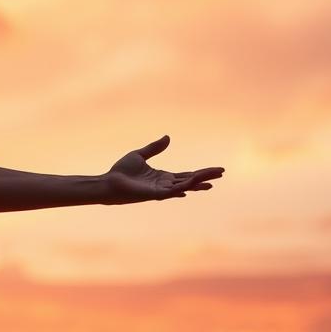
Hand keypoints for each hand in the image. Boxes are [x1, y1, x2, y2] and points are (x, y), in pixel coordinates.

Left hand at [102, 135, 223, 204]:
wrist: (108, 182)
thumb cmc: (120, 171)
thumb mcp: (140, 155)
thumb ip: (154, 148)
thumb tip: (168, 137)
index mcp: (163, 177)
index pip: (187, 175)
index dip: (201, 172)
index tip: (216, 170)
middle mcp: (165, 185)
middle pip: (190, 180)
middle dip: (206, 176)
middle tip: (222, 172)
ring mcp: (160, 191)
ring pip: (184, 186)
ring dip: (198, 182)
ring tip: (213, 179)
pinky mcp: (154, 194)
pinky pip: (172, 191)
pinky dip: (182, 188)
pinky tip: (193, 185)